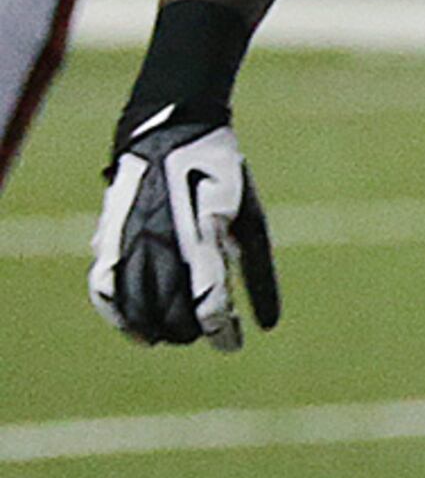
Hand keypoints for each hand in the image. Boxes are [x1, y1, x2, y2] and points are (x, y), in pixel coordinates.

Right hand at [91, 112, 280, 349]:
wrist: (170, 132)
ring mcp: (131, 241)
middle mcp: (163, 243)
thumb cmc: (221, 178)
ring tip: (173, 334)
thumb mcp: (251, 219)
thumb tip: (269, 324)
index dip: (222, 333)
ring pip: (136, 308)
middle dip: (191, 331)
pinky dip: (118, 315)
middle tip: (206, 332)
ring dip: (156, 329)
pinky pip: (103, 289)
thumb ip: (258, 270)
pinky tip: (137, 330)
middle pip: (172, 313)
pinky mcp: (108, 237)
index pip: (211, 304)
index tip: (232, 345)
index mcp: (204, 237)